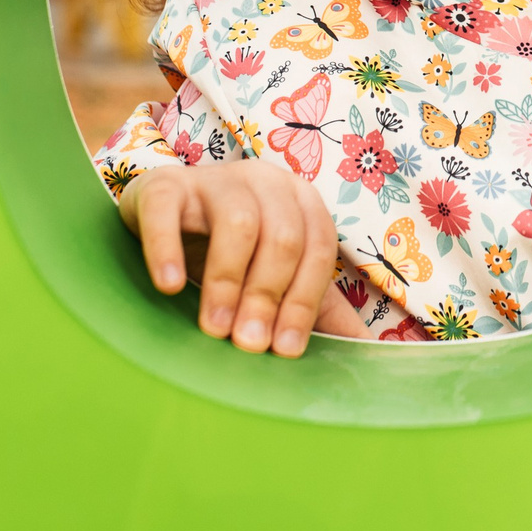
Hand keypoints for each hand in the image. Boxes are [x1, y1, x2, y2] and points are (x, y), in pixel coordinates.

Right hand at [119, 163, 368, 354]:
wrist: (165, 220)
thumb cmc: (233, 255)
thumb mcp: (280, 278)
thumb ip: (320, 311)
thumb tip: (369, 352)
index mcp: (301, 200)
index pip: (317, 248)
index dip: (304, 300)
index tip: (285, 350)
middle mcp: (264, 180)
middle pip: (282, 237)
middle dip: (267, 296)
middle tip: (247, 344)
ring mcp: (213, 179)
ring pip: (236, 223)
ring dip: (227, 281)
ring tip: (214, 327)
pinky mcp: (162, 186)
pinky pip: (167, 211)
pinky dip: (168, 250)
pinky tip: (170, 286)